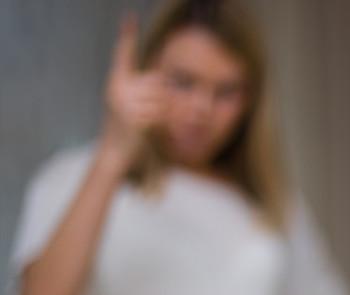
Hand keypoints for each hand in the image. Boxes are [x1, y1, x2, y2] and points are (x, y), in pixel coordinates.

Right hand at [99, 12, 164, 167]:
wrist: (114, 153)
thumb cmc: (125, 129)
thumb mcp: (129, 105)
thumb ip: (142, 90)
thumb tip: (165, 81)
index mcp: (116, 81)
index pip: (124, 55)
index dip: (127, 37)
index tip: (129, 18)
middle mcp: (118, 88)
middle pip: (158, 81)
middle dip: (164, 96)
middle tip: (155, 113)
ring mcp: (125, 103)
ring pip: (163, 99)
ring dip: (166, 113)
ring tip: (151, 124)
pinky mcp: (135, 119)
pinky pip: (161, 115)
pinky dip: (164, 124)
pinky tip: (152, 132)